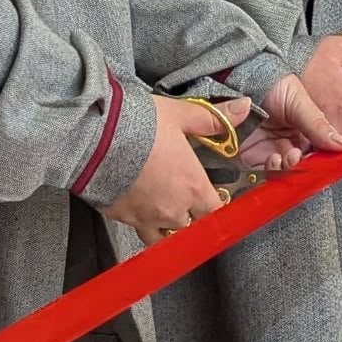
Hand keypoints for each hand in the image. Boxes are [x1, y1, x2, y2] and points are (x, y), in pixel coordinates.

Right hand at [101, 94, 251, 245]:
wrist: (95, 138)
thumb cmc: (142, 125)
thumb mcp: (180, 114)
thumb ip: (213, 118)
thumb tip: (245, 107)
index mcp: (193, 187)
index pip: (216, 212)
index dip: (217, 207)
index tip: (214, 199)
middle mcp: (174, 210)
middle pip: (191, 225)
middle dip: (191, 214)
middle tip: (184, 196)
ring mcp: (147, 218)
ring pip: (166, 234)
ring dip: (167, 223)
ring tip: (162, 204)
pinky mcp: (122, 219)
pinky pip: (139, 231)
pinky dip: (143, 224)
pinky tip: (138, 207)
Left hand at [237, 71, 341, 173]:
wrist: (238, 81)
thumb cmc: (272, 84)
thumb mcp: (299, 102)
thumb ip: (319, 124)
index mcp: (308, 128)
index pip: (322, 149)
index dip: (327, 158)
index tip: (331, 161)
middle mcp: (292, 141)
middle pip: (307, 165)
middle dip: (307, 166)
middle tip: (304, 157)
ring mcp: (274, 151)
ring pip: (289, 172)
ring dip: (291, 169)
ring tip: (290, 156)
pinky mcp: (256, 159)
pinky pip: (269, 173)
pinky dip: (274, 170)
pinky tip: (274, 159)